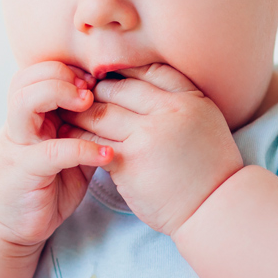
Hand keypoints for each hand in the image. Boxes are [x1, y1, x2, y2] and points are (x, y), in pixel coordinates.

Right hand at [0, 61, 113, 247]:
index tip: (98, 80)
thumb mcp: (71, 148)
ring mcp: (18, 145)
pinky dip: (82, 148)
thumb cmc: (48, 184)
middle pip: (28, 78)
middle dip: (63, 76)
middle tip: (93, 89)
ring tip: (90, 105)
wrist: (16, 224)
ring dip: (60, 95)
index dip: (68, 69)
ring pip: (26, 102)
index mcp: (30, 114)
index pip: (39, 71)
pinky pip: (52, 151)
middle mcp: (20, 123)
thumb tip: (124, 103)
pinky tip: (107, 154)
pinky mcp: (24, 171)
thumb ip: (87, 127)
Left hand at [59, 64, 242, 235]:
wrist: (213, 207)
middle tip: (74, 93)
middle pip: (118, 87)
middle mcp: (170, 111)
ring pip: (100, 111)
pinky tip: (67, 136)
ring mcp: (148, 135)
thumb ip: (179, 100)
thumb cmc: (208, 167)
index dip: (122, 71)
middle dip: (95, 89)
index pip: (147, 69)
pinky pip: (93, 140)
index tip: (105, 76)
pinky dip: (76, 136)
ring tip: (65, 112)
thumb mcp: (204, 121)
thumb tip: (145, 81)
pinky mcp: (129, 160)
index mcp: (190, 98)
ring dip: (79, 111)